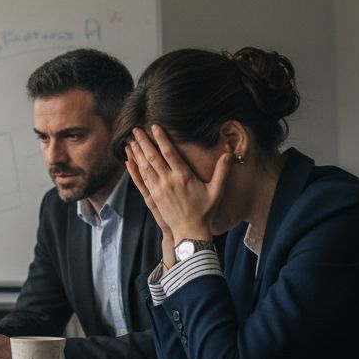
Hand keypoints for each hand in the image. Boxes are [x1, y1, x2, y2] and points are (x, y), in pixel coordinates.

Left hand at [125, 125, 230, 244]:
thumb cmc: (205, 212)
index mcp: (183, 177)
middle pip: (153, 157)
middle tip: (136, 129)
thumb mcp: (217, 191)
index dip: (161, 138)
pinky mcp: (153, 197)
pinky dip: (134, 170)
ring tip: (131, 140)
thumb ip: (222, 172)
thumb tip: (229, 155)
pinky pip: (141, 180)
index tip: (155, 127)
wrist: (190, 232)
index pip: (169, 153)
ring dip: (137, 153)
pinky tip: (129, 161)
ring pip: (145, 167)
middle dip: (144, 142)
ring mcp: (159, 190)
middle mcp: (168, 181)